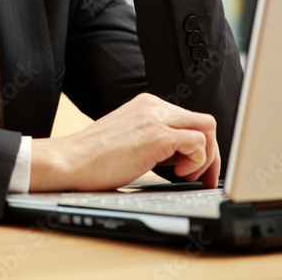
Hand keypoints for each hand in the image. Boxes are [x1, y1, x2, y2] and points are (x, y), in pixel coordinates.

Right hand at [29, 93, 219, 191]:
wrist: (70, 161)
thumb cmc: (93, 158)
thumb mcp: (129, 138)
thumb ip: (153, 138)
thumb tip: (180, 156)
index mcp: (146, 105)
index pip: (189, 119)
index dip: (200, 147)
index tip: (197, 169)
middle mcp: (153, 106)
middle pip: (204, 122)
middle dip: (211, 153)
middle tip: (203, 177)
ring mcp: (156, 118)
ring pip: (207, 129)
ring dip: (206, 158)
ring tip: (186, 175)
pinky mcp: (157, 135)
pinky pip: (199, 143)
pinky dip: (197, 162)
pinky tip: (178, 173)